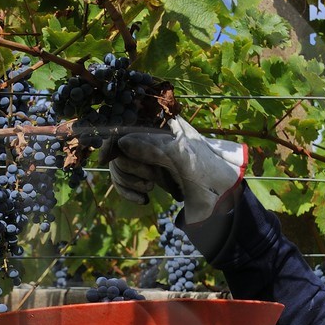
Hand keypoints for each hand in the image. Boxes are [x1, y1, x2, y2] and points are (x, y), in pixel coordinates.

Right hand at [108, 115, 245, 224]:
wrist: (219, 197)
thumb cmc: (207, 172)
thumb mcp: (182, 157)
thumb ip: (153, 147)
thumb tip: (121, 142)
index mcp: (161, 124)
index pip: (127, 123)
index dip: (113, 139)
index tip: (105, 157)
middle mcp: (151, 137)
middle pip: (119, 146)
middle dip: (131, 166)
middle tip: (151, 179)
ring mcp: (147, 156)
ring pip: (119, 164)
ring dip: (130, 180)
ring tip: (151, 188)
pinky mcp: (145, 173)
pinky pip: (123, 180)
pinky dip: (128, 191)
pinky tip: (144, 200)